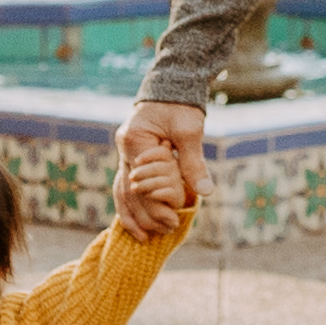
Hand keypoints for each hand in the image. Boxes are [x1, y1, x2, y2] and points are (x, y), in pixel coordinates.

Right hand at [115, 102, 205, 240]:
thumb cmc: (181, 106)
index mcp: (135, 140)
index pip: (142, 182)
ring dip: (132, 215)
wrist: (172, 86)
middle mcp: (124, 148)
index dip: (156, 204)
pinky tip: (135, 223)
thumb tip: (204, 192)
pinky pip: (124, 186)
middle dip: (146, 215)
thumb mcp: (190, 131)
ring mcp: (124, 153)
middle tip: (165, 232)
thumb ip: (192, 162)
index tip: (173, 220)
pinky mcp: (131, 157)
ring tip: (144, 238)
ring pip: (121, 191)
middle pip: (129, 191)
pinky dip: (129, 205)